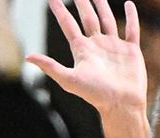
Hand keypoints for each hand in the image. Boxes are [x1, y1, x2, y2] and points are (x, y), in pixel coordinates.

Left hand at [26, 0, 145, 115]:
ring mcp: (114, 47)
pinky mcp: (131, 51)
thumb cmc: (96, 95)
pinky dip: (131, 17)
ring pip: (107, 20)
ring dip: (103, 6)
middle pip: (87, 18)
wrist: (121, 105)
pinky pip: (131, 29)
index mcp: (82, 50)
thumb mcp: (70, 79)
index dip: (60, 11)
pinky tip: (129, 4)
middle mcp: (97, 46)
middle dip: (81, 2)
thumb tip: (27, 56)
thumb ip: (50, 66)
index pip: (68, 25)